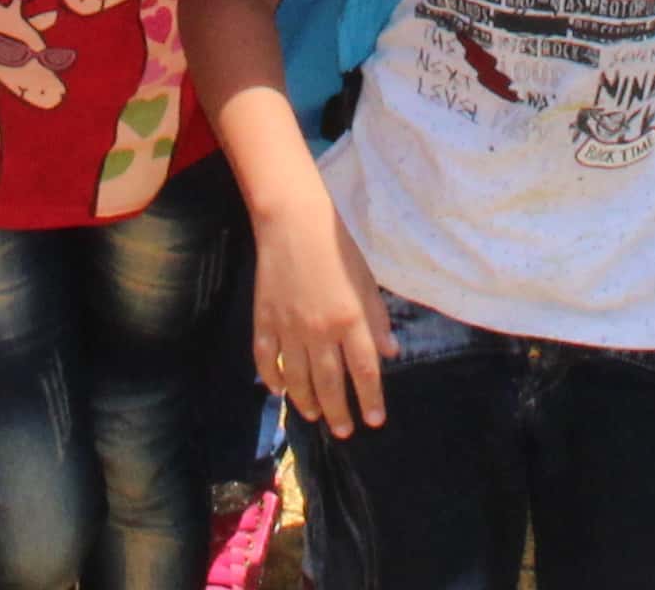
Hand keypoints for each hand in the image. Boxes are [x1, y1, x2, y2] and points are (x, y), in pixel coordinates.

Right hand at [253, 201, 393, 434]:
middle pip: (330, 383)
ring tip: (315, 416)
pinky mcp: (264, 320)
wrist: (292, 222)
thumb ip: (377, 318)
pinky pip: (267, 359)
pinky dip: (272, 379)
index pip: (364, 370)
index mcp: (350, 319)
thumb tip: (390, 353)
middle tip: (343, 431)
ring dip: (307, 402)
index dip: (370, 399)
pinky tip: (279, 391)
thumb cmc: (337, 247)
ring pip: (297, 378)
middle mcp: (320, 330)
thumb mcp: (366, 280)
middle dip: (338, 412)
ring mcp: (289, 328)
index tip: (374, 420)